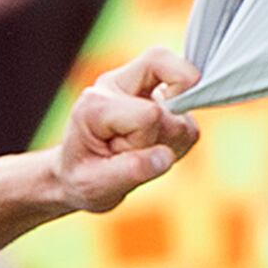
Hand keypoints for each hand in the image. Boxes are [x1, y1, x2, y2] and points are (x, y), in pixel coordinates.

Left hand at [47, 47, 198, 212]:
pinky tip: (153, 148)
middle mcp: (118, 84)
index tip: (119, 154)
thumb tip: (166, 156)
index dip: (145, 142)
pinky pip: (190, 117)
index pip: (149, 114)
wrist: (77, 174)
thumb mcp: (95, 185)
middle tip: (134, 150)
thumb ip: (132, 170)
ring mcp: (141, 87)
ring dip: (172, 137)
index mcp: (97, 102)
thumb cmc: (82, 177)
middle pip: (178, 82)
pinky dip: (179, 139)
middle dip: (167, 131)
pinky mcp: (160, 97)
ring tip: (141, 151)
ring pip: (188, 100)